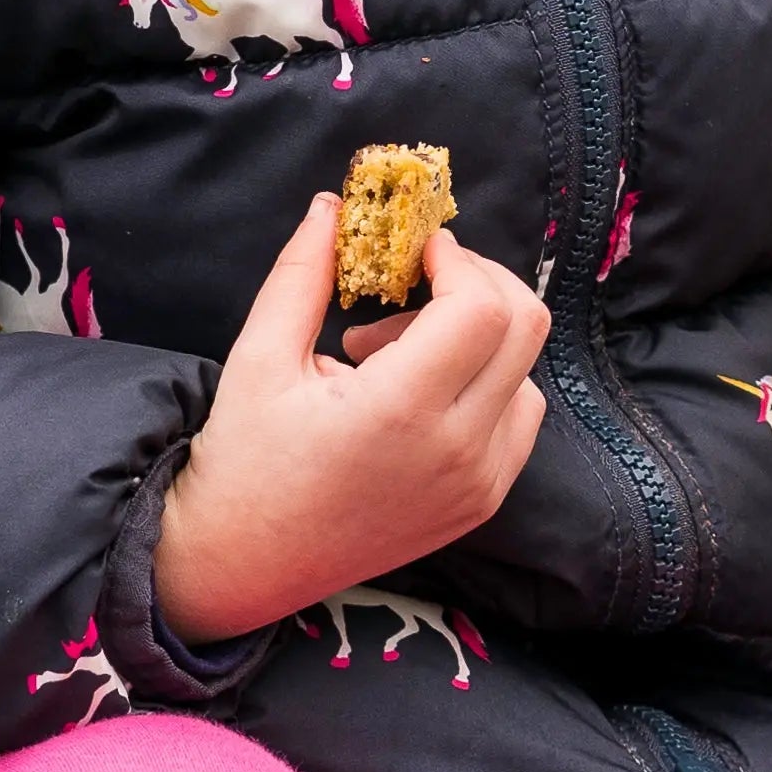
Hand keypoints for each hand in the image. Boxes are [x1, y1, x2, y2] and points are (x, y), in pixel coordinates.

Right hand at [152, 196, 549, 642]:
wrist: (245, 564)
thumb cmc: (244, 460)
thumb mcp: (259, 358)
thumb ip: (301, 275)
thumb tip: (330, 207)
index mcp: (400, 411)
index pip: (480, 307)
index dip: (456, 259)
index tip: (415, 249)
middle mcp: (456, 451)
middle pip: (524, 329)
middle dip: (478, 282)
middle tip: (418, 280)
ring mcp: (478, 483)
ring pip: (526, 372)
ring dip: (477, 339)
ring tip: (394, 353)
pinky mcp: (482, 503)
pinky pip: (519, 420)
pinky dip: (487, 387)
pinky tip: (421, 394)